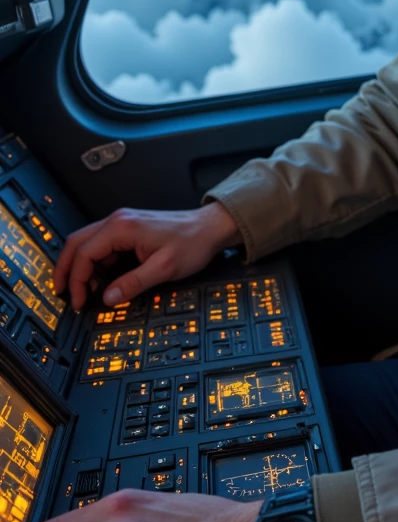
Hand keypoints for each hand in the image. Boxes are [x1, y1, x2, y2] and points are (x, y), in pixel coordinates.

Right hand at [53, 203, 239, 311]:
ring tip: (82, 291)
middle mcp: (117, 221)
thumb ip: (133, 284)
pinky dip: (95, 263)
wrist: (210, 228)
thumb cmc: (192, 243)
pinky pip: (102, 245)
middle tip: (63, 294)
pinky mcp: (128, 230)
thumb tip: (108, 298)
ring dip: (80, 267)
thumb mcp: (163, 268)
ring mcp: (122, 224)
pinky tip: (100, 280)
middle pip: (77, 243)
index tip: (78, 300)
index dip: (76, 280)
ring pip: (87, 243)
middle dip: (66, 270)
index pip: (84, 253)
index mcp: (121, 227)